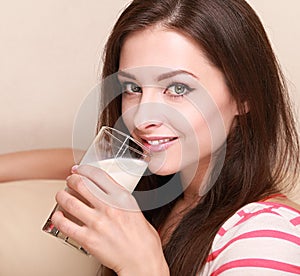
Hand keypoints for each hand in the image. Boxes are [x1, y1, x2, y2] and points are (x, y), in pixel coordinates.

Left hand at [51, 165, 168, 274]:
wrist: (141, 261)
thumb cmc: (143, 239)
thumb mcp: (135, 210)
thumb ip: (120, 200)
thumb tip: (107, 192)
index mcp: (121, 198)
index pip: (98, 175)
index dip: (84, 169)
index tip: (79, 169)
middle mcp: (108, 207)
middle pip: (80, 184)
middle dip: (71, 180)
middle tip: (69, 181)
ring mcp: (97, 222)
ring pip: (69, 201)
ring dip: (61, 196)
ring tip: (61, 196)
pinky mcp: (87, 238)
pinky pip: (64, 224)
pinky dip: (57, 217)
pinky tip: (59, 216)